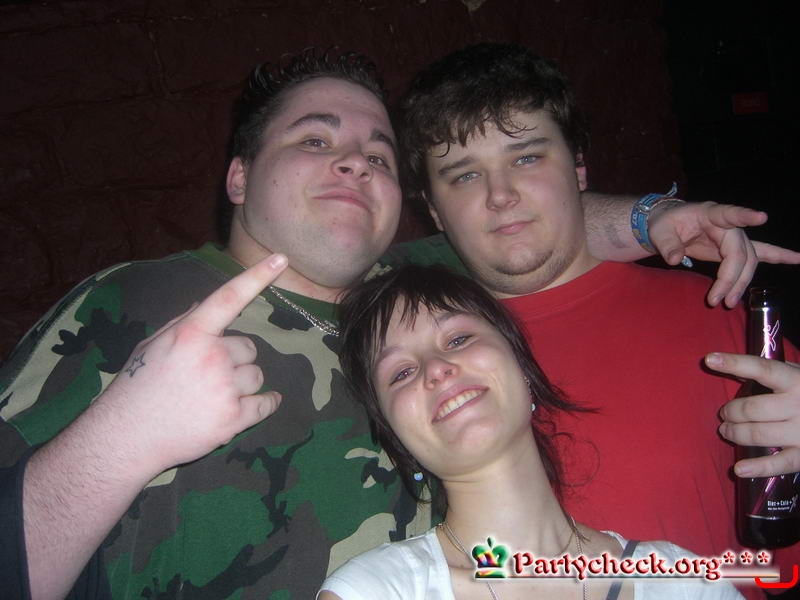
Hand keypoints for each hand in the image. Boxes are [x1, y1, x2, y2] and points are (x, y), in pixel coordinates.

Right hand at [96, 253, 288, 475]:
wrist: (126, 437)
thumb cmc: (137, 387)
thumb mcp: (153, 345)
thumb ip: (184, 324)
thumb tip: (206, 305)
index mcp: (190, 334)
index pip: (229, 297)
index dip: (257, 276)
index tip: (281, 258)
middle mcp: (211, 356)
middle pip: (248, 348)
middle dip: (234, 359)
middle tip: (207, 375)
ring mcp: (224, 388)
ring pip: (256, 375)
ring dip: (243, 383)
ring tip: (213, 395)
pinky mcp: (233, 419)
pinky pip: (266, 403)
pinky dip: (266, 403)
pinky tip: (255, 405)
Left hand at [648, 201, 799, 307]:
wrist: (668, 225)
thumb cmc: (664, 225)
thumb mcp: (658, 233)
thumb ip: (666, 244)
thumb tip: (675, 259)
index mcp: (710, 213)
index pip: (729, 213)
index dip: (744, 216)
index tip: (761, 217)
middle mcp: (728, 224)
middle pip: (739, 252)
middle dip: (731, 278)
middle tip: (718, 301)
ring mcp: (734, 236)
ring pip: (748, 261)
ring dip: (740, 283)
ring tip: (729, 303)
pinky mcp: (736, 248)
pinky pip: (762, 252)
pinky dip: (780, 256)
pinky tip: (798, 260)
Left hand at [705, 352, 799, 476]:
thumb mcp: (798, 375)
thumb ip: (770, 373)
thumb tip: (735, 371)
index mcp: (796, 380)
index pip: (762, 368)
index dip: (734, 363)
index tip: (709, 359)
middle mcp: (799, 405)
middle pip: (751, 408)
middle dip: (730, 412)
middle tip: (724, 414)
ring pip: (757, 434)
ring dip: (735, 433)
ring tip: (726, 431)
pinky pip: (778, 463)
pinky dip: (756, 468)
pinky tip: (739, 469)